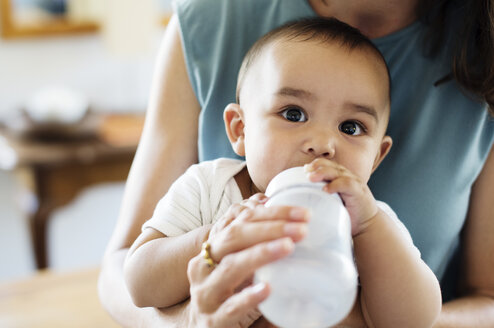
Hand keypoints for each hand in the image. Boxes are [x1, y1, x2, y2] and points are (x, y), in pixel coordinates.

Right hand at [186, 194, 309, 326]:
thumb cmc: (226, 295)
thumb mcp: (238, 269)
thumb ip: (259, 252)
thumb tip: (302, 236)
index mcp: (214, 248)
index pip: (242, 221)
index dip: (273, 213)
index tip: (303, 213)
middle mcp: (204, 265)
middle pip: (235, 236)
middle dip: (270, 228)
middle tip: (302, 229)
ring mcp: (206, 293)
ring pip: (231, 266)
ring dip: (261, 254)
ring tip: (287, 247)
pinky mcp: (212, 321)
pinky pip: (231, 306)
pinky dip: (249, 296)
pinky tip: (267, 288)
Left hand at [304, 158, 378, 235]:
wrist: (367, 225)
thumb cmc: (346, 213)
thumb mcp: (331, 202)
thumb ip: (319, 196)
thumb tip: (298, 199)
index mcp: (339, 176)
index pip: (326, 164)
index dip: (315, 164)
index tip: (304, 169)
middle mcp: (346, 176)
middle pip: (330, 166)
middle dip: (317, 166)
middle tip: (306, 172)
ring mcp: (354, 183)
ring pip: (337, 172)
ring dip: (323, 173)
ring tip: (311, 178)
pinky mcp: (359, 192)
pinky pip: (346, 184)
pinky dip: (335, 185)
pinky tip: (326, 190)